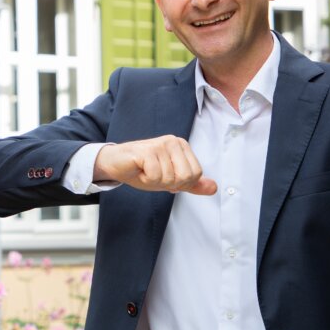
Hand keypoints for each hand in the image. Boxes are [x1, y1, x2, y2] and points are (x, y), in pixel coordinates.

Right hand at [94, 136, 216, 194]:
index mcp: (182, 146)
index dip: (179, 183)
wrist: (115, 164)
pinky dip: (144, 180)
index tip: (163, 175)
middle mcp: (173, 141)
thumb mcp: (170, 179)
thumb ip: (192, 183)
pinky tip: (138, 170)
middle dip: (168, 183)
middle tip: (153, 174)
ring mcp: (160, 144)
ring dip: (153, 182)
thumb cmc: (141, 169)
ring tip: (144, 171)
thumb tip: (214, 188)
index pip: (195, 174)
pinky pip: (155, 176)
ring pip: (169, 178)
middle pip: (186, 177)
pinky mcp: (147, 151)